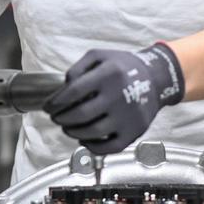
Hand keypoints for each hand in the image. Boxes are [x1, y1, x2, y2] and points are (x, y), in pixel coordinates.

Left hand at [46, 43, 184, 154]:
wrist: (155, 79)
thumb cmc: (122, 67)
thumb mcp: (99, 56)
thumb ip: (77, 68)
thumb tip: (63, 89)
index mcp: (109, 74)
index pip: (73, 91)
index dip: (55, 102)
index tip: (48, 107)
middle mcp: (119, 95)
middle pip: (80, 114)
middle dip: (61, 118)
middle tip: (56, 118)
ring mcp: (128, 116)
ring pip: (92, 133)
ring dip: (73, 132)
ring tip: (67, 127)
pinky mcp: (134, 132)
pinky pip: (109, 147)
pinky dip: (92, 146)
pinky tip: (84, 139)